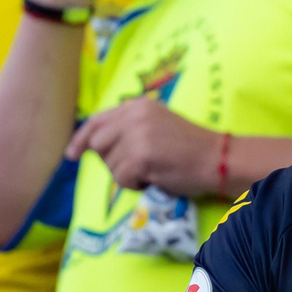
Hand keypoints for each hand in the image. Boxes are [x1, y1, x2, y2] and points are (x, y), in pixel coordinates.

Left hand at [65, 97, 220, 196]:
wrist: (218, 159)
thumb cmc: (191, 148)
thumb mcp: (157, 125)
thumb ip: (129, 127)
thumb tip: (93, 143)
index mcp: (138, 106)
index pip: (97, 120)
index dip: (81, 138)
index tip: (73, 154)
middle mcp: (134, 115)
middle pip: (98, 144)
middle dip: (111, 160)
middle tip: (136, 166)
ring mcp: (137, 135)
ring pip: (109, 164)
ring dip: (126, 175)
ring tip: (152, 171)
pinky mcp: (141, 156)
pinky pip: (121, 178)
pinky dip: (135, 185)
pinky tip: (154, 179)